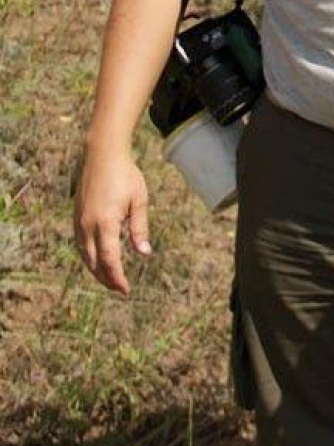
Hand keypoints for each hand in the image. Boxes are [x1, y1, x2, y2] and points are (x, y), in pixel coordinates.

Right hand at [74, 146, 150, 296]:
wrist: (102, 155)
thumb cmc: (126, 175)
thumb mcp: (139, 200)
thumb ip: (139, 228)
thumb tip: (144, 253)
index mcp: (106, 222)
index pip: (110, 260)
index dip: (117, 277)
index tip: (126, 290)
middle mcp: (88, 224)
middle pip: (94, 263)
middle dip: (107, 279)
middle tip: (120, 289)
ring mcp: (80, 220)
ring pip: (85, 255)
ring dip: (96, 270)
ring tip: (110, 278)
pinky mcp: (77, 216)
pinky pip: (81, 244)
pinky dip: (89, 257)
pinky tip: (98, 260)